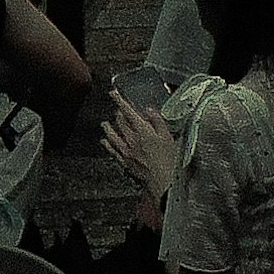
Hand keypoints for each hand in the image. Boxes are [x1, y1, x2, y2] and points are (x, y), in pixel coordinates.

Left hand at [104, 88, 177, 208]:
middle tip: (117, 108)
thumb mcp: (168, 136)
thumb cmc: (168, 159)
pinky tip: (104, 141)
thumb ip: (157, 121)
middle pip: (120, 122)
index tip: (114, 93)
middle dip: (118, 113)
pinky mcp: (125, 161)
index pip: (128, 111)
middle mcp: (131, 139)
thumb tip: (148, 111)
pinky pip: (112, 150)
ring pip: (113, 136)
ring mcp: (126, 151)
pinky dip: (107, 144)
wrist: (163, 180)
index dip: (120, 101)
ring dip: (108, 128)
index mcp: (143, 130)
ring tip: (104, 123)